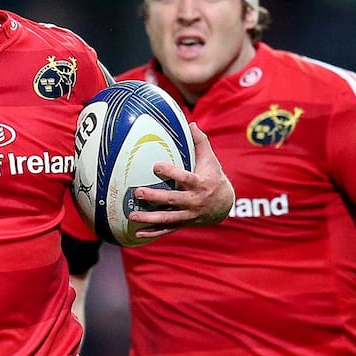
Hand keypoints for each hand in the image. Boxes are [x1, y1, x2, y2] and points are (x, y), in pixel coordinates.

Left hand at [128, 123, 234, 238]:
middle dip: (154, 197)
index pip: (185, 178)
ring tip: (132, 215)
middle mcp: (194, 201)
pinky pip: (166, 230)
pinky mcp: (183, 224)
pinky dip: (152, 232)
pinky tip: (137, 233)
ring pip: (167, 218)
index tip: (156, 166)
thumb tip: (190, 123)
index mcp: (200, 184)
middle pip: (173, 200)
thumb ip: (200, 142)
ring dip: (149, 218)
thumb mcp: (211, 159)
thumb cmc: (213, 177)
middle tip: (137, 192)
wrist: (223, 205)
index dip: (171, 172)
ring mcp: (188, 215)